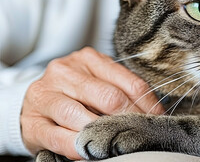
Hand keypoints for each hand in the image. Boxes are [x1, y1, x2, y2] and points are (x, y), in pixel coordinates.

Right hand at [21, 47, 163, 159]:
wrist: (35, 104)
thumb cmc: (74, 94)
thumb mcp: (99, 83)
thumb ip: (122, 91)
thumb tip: (153, 113)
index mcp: (89, 59)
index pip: (131, 83)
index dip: (148, 106)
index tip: (157, 121)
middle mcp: (65, 71)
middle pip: (110, 98)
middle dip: (129, 121)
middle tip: (139, 135)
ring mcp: (45, 95)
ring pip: (82, 117)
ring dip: (103, 134)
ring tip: (116, 143)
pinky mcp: (32, 122)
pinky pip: (59, 137)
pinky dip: (78, 147)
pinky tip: (88, 151)